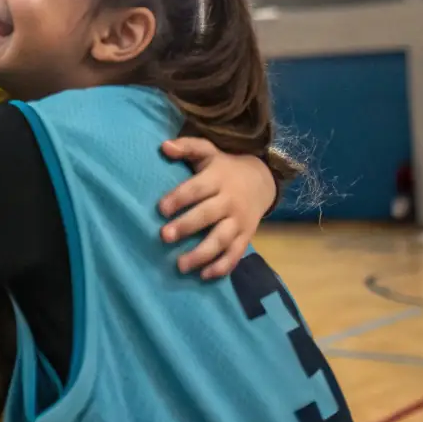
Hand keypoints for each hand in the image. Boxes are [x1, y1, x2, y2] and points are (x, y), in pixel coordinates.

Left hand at [157, 139, 277, 279]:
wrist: (262, 180)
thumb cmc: (223, 167)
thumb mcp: (208, 152)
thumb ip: (188, 147)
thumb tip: (164, 146)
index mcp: (218, 179)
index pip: (197, 189)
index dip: (179, 198)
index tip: (160, 209)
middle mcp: (230, 201)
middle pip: (208, 215)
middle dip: (187, 226)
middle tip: (164, 237)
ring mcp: (239, 221)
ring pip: (222, 239)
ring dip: (201, 254)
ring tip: (180, 265)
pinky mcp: (246, 236)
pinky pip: (236, 254)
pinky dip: (222, 267)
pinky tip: (204, 276)